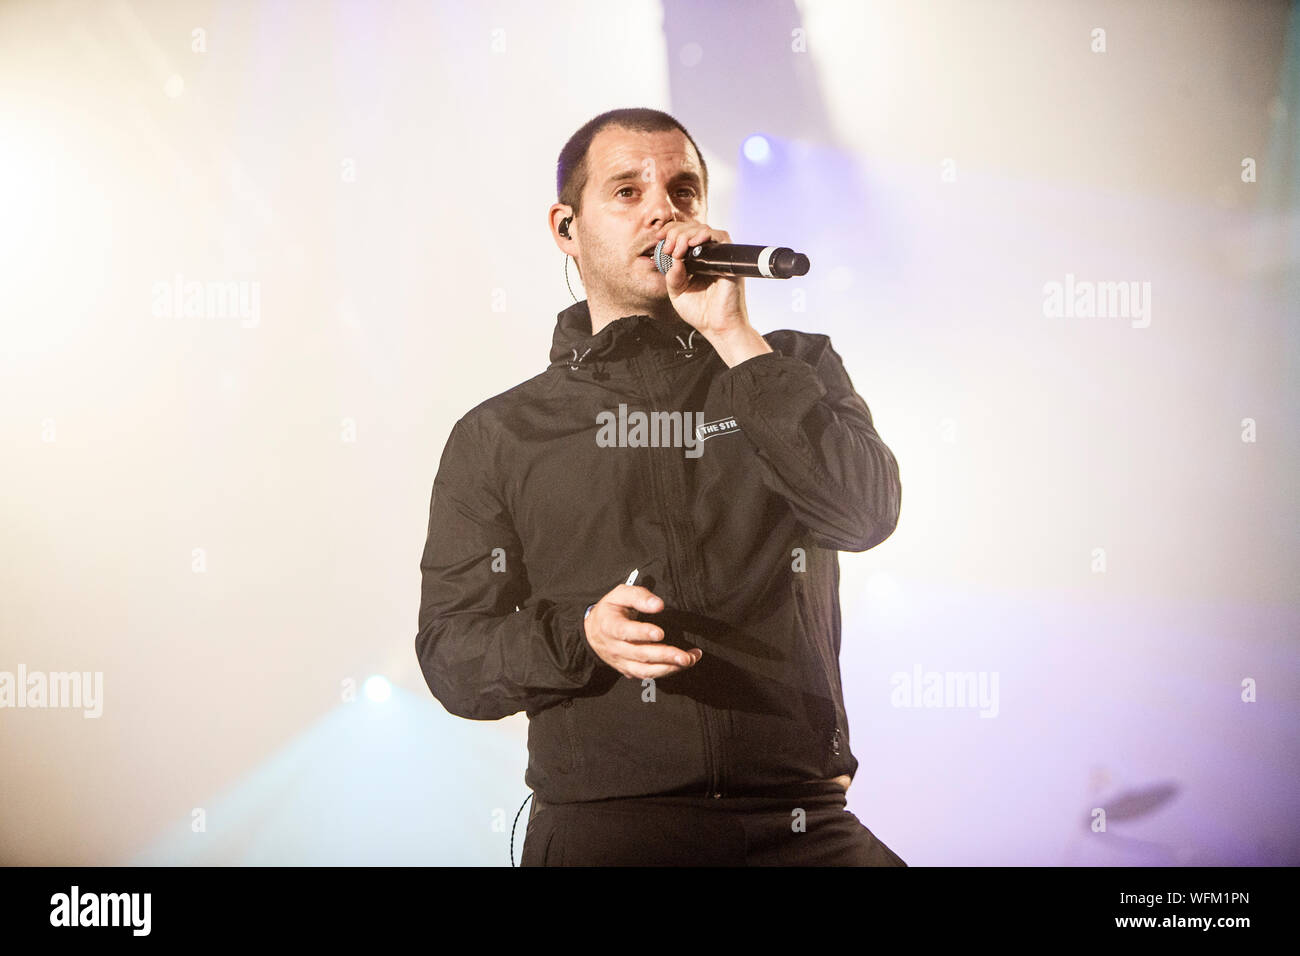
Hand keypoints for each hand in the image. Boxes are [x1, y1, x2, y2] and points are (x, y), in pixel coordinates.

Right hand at [583, 584, 702, 679]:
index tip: (660, 633)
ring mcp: (621, 661)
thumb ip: (639, 596)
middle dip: (665, 656)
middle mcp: (614, 647)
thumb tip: (658, 605)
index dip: (642, 633)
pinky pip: (647, 675)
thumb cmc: (610, 610)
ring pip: (645, 670)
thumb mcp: (620, 595)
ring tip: (689, 660)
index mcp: (610, 626)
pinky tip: (681, 665)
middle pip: (640, 654)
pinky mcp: (628, 670)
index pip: (625, 632)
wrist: (593, 631)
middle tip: (686, 656)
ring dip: (670, 668)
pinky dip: (666, 672)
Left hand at [655, 220, 772, 366]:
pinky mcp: (728, 260)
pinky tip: (692, 244)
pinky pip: (720, 237)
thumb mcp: (677, 293)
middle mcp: (707, 256)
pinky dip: (705, 235)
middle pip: (691, 228)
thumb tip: (672, 258)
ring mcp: (718, 257)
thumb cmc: (701, 313)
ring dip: (686, 234)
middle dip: (675, 232)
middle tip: (669, 247)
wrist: (718, 328)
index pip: (682, 235)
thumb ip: (672, 275)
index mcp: (694, 261)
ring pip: (703, 229)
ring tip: (678, 248)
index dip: (670, 231)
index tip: (659, 238)